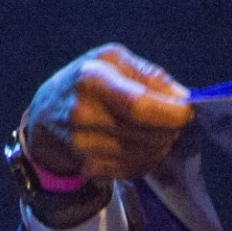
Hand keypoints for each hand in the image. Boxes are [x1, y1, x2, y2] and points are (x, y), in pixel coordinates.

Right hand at [22, 44, 193, 180]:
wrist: (44, 117)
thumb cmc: (85, 81)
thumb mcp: (112, 61)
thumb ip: (150, 75)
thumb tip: (184, 98)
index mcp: (92, 79)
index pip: (139, 106)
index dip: (170, 114)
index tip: (187, 112)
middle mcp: (83, 114)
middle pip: (146, 133)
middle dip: (170, 129)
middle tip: (173, 120)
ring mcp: (83, 145)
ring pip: (144, 154)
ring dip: (160, 145)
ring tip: (155, 131)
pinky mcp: (88, 167)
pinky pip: (133, 169)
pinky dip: (145, 159)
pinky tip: (138, 144)